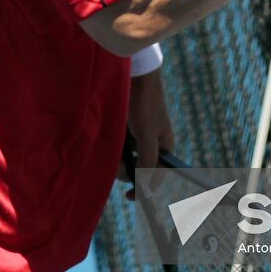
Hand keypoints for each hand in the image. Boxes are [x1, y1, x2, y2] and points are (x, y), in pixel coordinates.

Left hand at [120, 67, 174, 198]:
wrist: (134, 75)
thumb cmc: (146, 103)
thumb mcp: (148, 134)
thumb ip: (148, 160)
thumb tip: (146, 187)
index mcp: (164, 145)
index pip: (158, 175)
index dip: (145, 189)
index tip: (129, 196)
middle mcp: (151, 143)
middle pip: (138, 169)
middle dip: (125, 169)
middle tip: (115, 161)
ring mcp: (137, 136)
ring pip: (125, 159)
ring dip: (116, 158)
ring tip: (111, 145)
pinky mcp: (124, 130)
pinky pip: (117, 147)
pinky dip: (112, 148)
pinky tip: (107, 138)